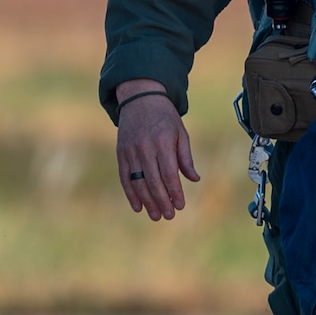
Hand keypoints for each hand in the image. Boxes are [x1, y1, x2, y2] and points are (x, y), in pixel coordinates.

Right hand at [114, 80, 199, 221]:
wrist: (140, 98)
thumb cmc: (165, 118)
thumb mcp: (180, 133)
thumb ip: (185, 157)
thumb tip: (194, 179)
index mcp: (163, 142)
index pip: (169, 173)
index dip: (174, 191)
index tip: (180, 205)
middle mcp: (145, 147)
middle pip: (153, 181)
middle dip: (161, 201)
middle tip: (169, 216)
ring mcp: (131, 151)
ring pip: (138, 182)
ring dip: (147, 201)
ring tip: (155, 216)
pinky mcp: (121, 153)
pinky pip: (125, 177)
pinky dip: (130, 193)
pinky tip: (137, 207)